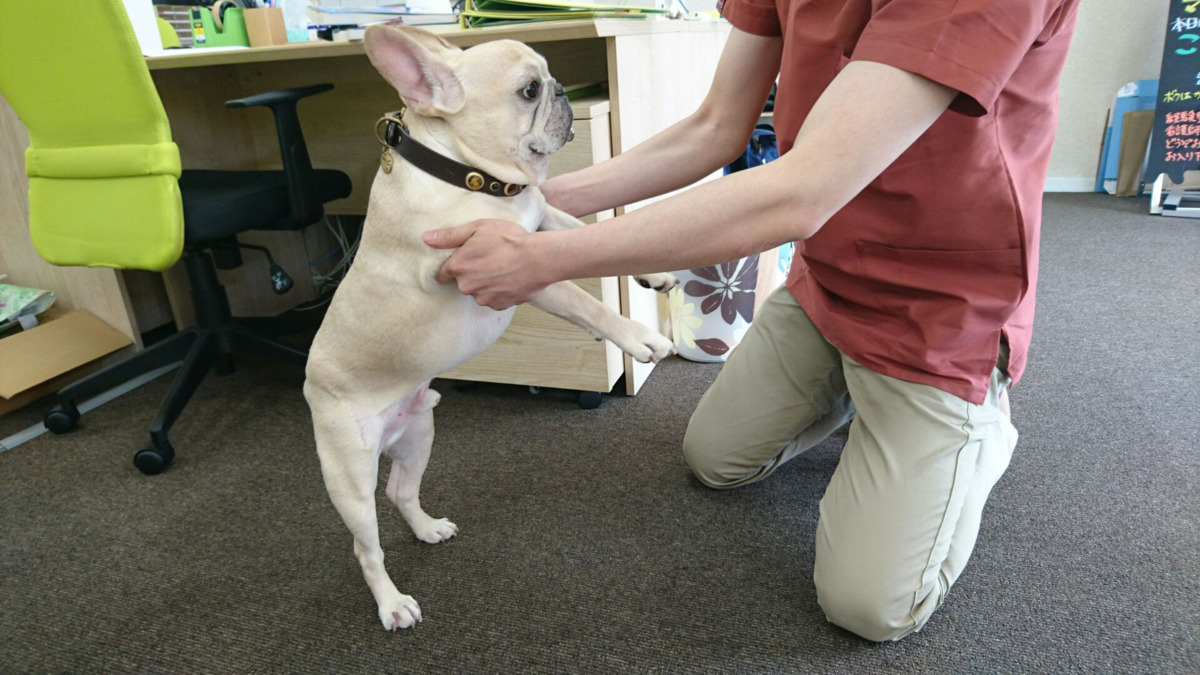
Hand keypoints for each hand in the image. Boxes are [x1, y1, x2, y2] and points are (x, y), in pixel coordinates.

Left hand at [424, 220, 552, 309]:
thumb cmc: (509, 239)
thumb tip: (426, 238)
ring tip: (503, 268)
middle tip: (490, 259)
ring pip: (479, 291)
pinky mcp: (499, 305)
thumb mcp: (478, 228)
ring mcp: (483, 298)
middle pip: (463, 282)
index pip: (444, 273)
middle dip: (473, 273)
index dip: (455, 265)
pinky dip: (499, 291)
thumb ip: (449, 236)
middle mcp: (467, 286)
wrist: (539, 259)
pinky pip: (494, 299)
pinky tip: (510, 279)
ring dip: (486, 283)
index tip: (466, 260)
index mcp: (458, 267)